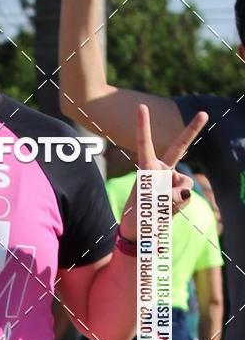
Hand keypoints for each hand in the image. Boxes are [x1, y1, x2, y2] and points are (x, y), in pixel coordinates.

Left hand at [119, 105, 208, 241]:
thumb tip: (186, 192)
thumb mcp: (147, 204)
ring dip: (174, 198)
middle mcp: (161, 170)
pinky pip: (187, 196)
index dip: (144, 125)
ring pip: (184, 183)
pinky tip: (168, 210)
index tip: (141, 107)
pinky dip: (179, 205)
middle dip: (193, 130)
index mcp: (146, 168)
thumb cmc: (137, 215)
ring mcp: (171, 180)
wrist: (139, 232)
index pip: (145, 143)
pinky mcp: (180, 193)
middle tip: (204, 113)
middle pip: (179, 148)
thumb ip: (167, 195)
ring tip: (160, 207)